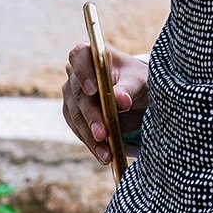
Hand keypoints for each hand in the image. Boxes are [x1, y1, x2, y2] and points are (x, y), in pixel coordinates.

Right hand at [63, 45, 147, 166]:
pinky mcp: (74, 115)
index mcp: (92, 56)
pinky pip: (80, 131)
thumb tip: (121, 100)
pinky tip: (105, 156)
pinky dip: (93, 144)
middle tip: (104, 134)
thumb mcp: (140, 80)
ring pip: (77, 117)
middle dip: (92, 116)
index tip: (93, 89)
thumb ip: (128, 88)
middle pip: (78, 94)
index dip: (83, 72)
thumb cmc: (138, 80)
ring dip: (91, 136)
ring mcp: (72, 96)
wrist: (139, 95)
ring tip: (106, 153)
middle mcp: (76, 75)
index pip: (78, 56)